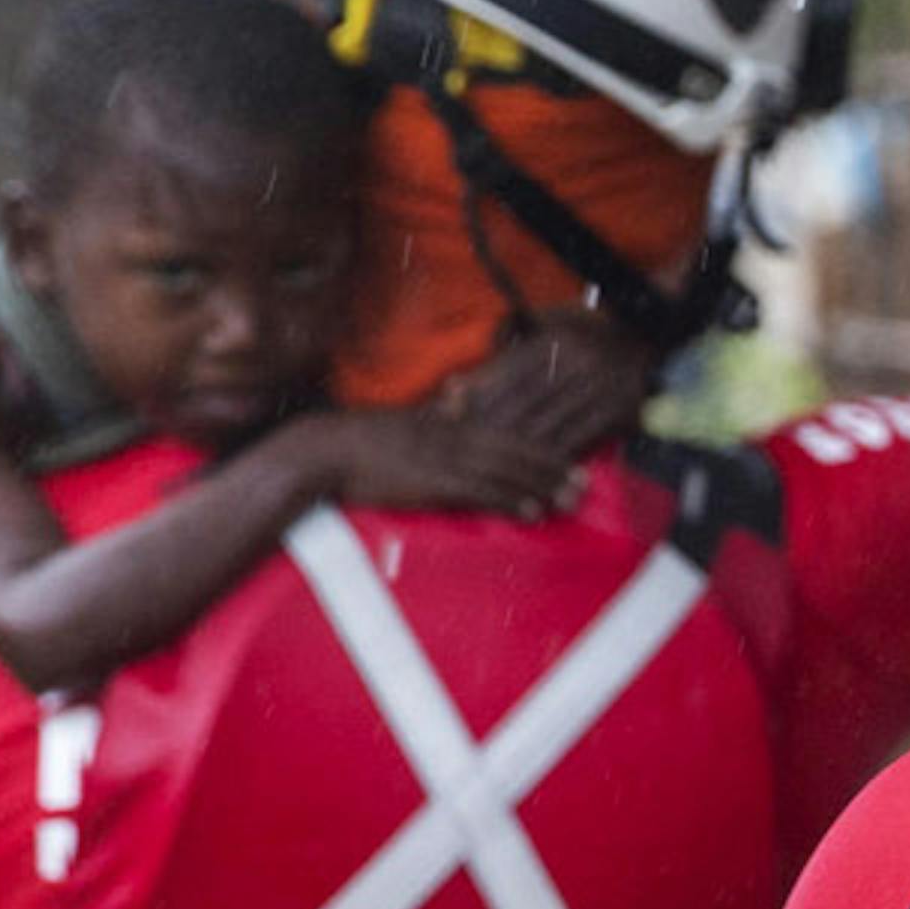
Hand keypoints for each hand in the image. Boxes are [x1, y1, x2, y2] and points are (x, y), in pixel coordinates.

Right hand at [283, 407, 582, 519]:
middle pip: (516, 449)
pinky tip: (533, 511)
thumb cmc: (361, 442)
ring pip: (507, 470)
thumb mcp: (407, 421)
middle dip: (553, 466)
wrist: (324, 451)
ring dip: (542, 485)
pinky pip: (481, 492)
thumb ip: (438, 414)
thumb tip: (460, 397)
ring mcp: (445, 457)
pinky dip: (510, 500)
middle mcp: (455, 435)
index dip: (540, 445)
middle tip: (585, 482)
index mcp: (449, 422)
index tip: (570, 455)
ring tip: (572, 499)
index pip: (506, 430)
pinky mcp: (433, 482)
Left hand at [442, 309, 654, 461]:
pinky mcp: (618, 412)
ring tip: (490, 470)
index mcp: (557, 339)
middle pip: (523, 402)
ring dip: (518, 452)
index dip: (477, 395)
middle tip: (462, 450)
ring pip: (549, 425)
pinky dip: (553, 459)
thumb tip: (457, 383)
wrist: (647, 337)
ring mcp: (599, 388)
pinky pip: (578, 440)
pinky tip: (532, 475)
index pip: (507, 371)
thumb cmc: (589, 331)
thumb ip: (507, 344)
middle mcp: (578, 361)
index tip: (450, 415)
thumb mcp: (551, 322)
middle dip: (491, 428)